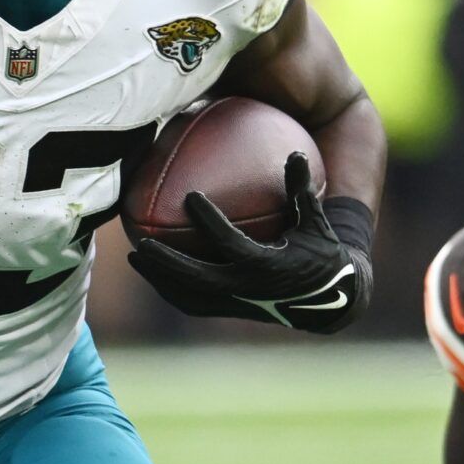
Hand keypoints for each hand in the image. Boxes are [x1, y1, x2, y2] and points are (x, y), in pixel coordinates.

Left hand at [126, 153, 369, 332]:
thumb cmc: (322, 254)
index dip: (209, 222)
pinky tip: (154, 271)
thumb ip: (301, 191)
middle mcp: (247, 288)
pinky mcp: (231, 309)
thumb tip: (294, 153)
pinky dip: (171, 288)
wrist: (329, 302)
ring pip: (189, 296)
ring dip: (160, 279)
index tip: (191, 197)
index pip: (231, 244)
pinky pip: (193, 303)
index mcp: (267, 266)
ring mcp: (236, 303)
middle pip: (197, 278)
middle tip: (141, 244)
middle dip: (167, 263)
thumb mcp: (316, 222)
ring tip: (134, 257)